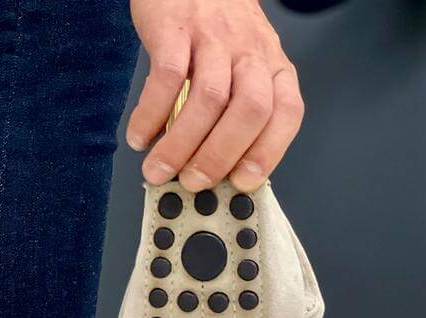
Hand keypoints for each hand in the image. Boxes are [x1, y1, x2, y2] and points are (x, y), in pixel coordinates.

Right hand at [127, 0, 303, 192]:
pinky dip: (151, 113)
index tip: (242, 182)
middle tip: (193, 182)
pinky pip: (167, 76)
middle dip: (219, 156)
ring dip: (181, 144)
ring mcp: (214, 37)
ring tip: (158, 169)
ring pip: (209, 99)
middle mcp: (249, 52)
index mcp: (272, 67)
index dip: (267, 152)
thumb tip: (216, 171)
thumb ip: (237, 111)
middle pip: (248, 111)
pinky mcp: (176, 28)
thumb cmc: (215, 28)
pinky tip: (140, 135)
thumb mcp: (242, 65)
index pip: (286, 113)